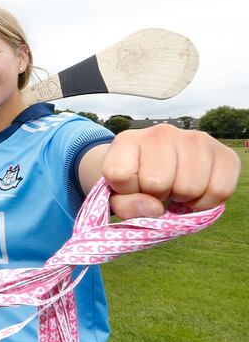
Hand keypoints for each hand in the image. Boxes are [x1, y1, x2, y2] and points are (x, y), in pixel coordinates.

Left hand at [101, 124, 239, 218]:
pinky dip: (206, 203)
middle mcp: (161, 133)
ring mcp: (195, 139)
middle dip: (155, 196)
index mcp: (127, 140)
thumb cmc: (133, 184)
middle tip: (156, 190)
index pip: (121, 175)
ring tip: (174, 189)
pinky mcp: (224, 153)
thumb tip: (156, 209)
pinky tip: (195, 194)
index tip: (130, 186)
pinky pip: (220, 190)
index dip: (125, 191)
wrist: (158, 170)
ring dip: (181, 199)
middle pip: (158, 183)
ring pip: (190, 188)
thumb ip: (125, 206)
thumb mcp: (117, 196)